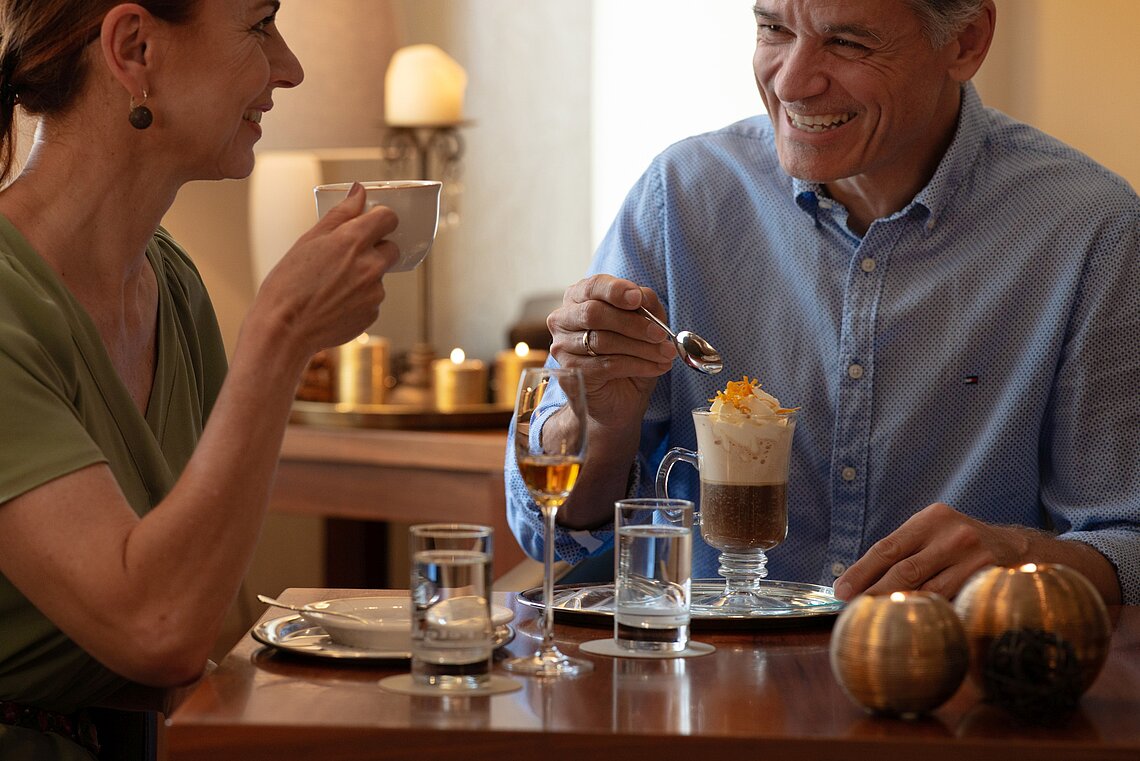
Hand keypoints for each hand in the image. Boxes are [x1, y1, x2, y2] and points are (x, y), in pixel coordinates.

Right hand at [254, 182, 399, 356]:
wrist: (284, 329)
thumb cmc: (288, 284)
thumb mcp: (309, 240)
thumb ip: (340, 214)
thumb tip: (359, 192)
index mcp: (353, 240)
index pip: (388, 218)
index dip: (380, 219)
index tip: (371, 223)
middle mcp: (370, 265)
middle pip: (391, 249)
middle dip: (375, 249)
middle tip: (348, 257)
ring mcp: (374, 292)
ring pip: (379, 276)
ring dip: (364, 276)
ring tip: (332, 285)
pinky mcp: (372, 314)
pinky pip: (372, 299)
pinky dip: (359, 299)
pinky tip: (334, 302)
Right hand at [547, 274, 675, 433]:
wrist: (618, 397)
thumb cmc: (629, 354)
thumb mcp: (644, 324)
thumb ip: (645, 305)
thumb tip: (643, 297)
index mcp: (579, 298)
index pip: (593, 286)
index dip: (615, 290)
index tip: (637, 299)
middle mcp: (563, 319)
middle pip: (595, 313)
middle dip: (634, 324)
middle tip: (661, 335)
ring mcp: (562, 347)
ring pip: (603, 341)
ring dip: (642, 348)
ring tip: (667, 354)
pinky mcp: (571, 372)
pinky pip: (607, 365)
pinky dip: (638, 365)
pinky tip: (657, 367)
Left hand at [833, 502, 1036, 600]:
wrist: (1016, 548)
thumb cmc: (959, 543)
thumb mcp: (933, 532)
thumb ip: (903, 551)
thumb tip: (857, 580)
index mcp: (931, 518)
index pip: (887, 548)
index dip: (861, 571)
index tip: (840, 591)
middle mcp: (952, 534)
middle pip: (904, 570)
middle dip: (874, 592)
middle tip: (852, 609)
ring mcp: (973, 557)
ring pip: (927, 590)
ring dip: (899, 607)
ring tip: (877, 619)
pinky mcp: (987, 579)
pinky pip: (950, 601)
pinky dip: (928, 612)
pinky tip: (912, 622)